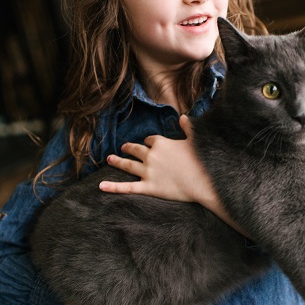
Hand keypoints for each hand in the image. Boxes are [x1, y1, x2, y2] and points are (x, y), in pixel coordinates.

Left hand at [99, 116, 249, 237]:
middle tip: (123, 148)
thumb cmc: (202, 161)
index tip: (148, 143)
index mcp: (161, 142)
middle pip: (135, 150)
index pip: (150, 140)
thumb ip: (188, 128)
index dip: (148, 142)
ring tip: (110, 159)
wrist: (203, 181)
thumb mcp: (195, 140)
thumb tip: (183, 117)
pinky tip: (100, 186)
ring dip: (117, 161)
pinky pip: (127, 187)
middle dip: (128, 148)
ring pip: (128, 165)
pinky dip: (113, 187)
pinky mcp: (148, 187)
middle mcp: (151, 155)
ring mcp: (148, 171)